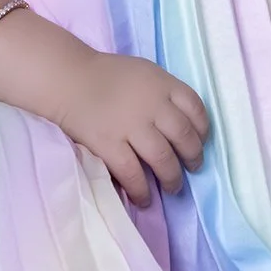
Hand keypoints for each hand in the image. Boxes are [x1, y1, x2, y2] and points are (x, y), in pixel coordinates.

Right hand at [51, 52, 209, 208]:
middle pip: (183, 136)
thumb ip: (163, 93)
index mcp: (162, 84)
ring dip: (172, 177)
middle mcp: (152, 105)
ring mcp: (131, 126)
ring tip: (172, 187)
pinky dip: (141, 189)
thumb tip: (181, 122)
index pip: (195, 108)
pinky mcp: (109, 144)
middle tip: (192, 168)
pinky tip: (144, 198)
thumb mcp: (144, 72)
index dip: (203, 129)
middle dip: (193, 157)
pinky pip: (132, 173)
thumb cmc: (106, 75)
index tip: (201, 142)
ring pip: (163, 158)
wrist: (68, 80)